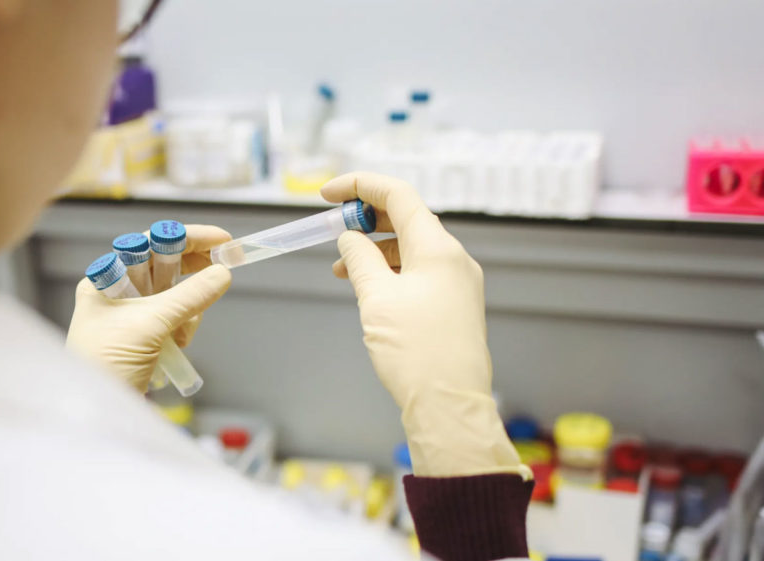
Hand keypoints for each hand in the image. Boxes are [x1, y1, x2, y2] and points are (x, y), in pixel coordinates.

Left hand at [66, 225, 231, 391]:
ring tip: (183, 333)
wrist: (94, 415)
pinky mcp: (144, 337)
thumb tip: (222, 273)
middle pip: (165, 266)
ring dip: (188, 308)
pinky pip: (174, 319)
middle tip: (224, 268)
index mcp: (106, 280)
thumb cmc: (105, 364)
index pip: (151, 243)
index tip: (222, 240)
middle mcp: (117, 292)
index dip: (187, 238)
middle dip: (193, 271)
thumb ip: (189, 296)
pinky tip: (179, 344)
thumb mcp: (150, 325)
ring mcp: (131, 316)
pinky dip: (184, 326)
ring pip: (175, 294)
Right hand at [323, 172, 525, 478]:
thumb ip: (359, 259)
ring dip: (374, 248)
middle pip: (407, 219)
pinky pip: (419, 273)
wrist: (449, 407)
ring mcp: (457, 283)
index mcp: (438, 248)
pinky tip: (368, 288)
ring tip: (341, 267)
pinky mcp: (454, 306)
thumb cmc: (416, 353)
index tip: (327, 194)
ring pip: (411, 248)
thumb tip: (349, 239)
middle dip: (365, 218)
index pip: (398, 196)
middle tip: (331, 228)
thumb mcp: (376, 299)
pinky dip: (390, 271)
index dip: (360, 186)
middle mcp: (453, 259)